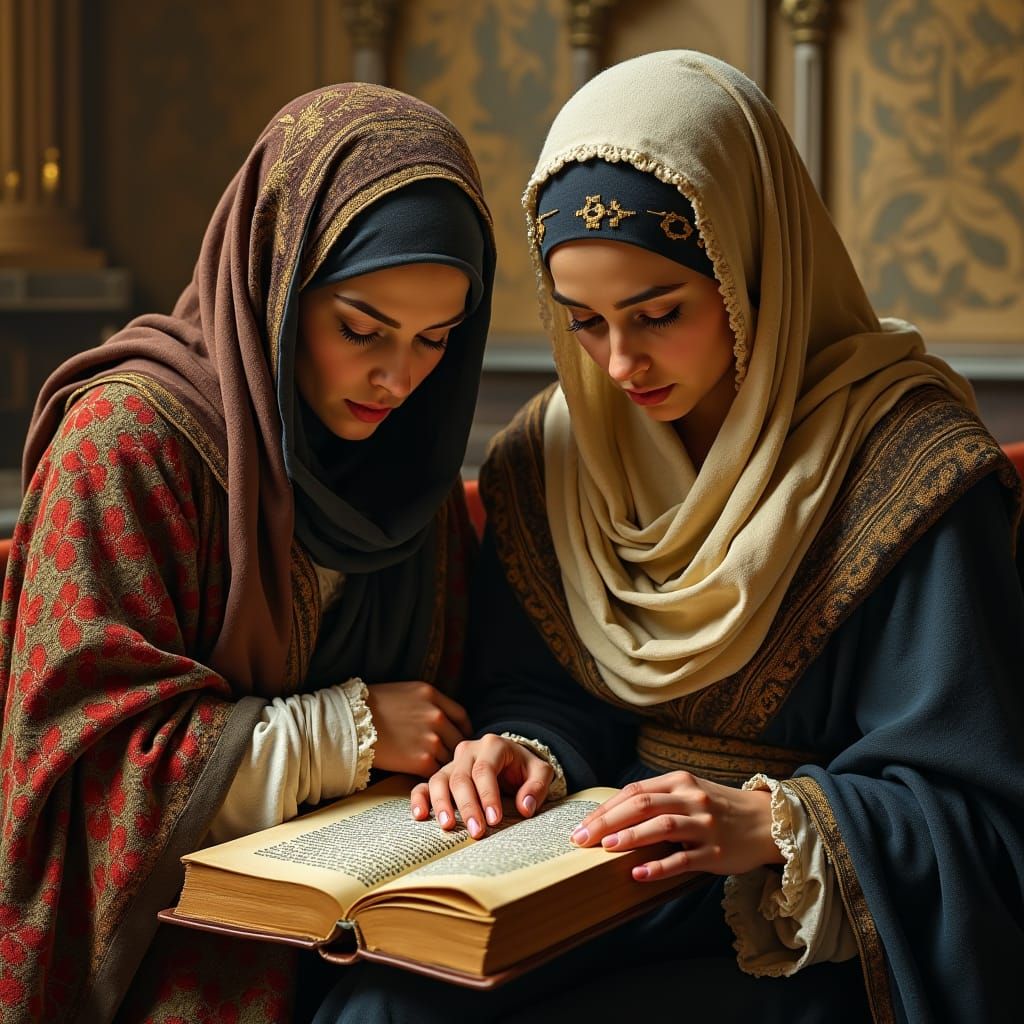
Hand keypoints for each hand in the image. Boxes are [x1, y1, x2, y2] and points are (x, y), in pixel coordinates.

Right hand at [366, 682, 471, 777]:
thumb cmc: (370, 707)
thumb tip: (440, 719)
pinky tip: (424, 776)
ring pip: (449, 756)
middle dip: (455, 749)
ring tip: (436, 770)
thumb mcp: (405, 693)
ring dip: (444, 764)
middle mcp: (436, 716)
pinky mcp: (422, 760)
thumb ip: (427, 704)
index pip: (461, 716)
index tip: (460, 737)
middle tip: (451, 759)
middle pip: (458, 738)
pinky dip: (433, 775)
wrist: (350, 724)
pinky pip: (437, 771)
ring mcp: (431, 739)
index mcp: (432, 696)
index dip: (463, 729)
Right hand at [409, 733, 554, 838]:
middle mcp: (469, 751)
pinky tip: (420, 816)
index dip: (488, 795)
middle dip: (468, 806)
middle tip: (476, 832)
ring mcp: (453, 763)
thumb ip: (537, 786)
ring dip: (442, 804)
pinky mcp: (442, 776)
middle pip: (462, 777)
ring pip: (440, 780)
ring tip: (448, 826)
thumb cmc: (524, 767)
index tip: (495, 820)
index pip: (486, 770)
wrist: (510, 759)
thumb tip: (525, 807)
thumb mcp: (540, 771)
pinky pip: (424, 784)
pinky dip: (420, 799)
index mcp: (493, 745)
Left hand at [570, 771, 782, 880]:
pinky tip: (638, 873)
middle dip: (607, 822)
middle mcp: (691, 800)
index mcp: (680, 782)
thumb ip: (657, 799)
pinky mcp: (716, 852)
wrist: (767, 821)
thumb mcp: (689, 793)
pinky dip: (659, 866)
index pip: (634, 792)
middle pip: (642, 806)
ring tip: (605, 848)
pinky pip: (684, 859)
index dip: (605, 808)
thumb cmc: (719, 808)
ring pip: (662, 827)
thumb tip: (613, 814)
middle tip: (581, 838)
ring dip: (630, 837)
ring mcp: (705, 826)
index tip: (581, 824)